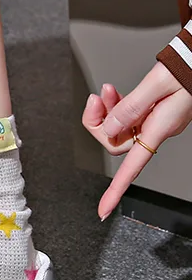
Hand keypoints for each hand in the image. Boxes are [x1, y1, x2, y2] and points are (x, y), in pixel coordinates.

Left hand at [82, 62, 191, 219]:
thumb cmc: (187, 68)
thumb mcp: (157, 83)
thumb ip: (131, 107)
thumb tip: (110, 127)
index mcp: (159, 128)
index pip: (132, 168)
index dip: (115, 190)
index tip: (102, 211)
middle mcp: (156, 129)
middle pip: (115, 141)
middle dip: (99, 121)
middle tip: (97, 97)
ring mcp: (154, 121)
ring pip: (117, 128)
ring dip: (105, 110)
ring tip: (106, 90)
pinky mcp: (152, 112)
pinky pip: (125, 116)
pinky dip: (115, 105)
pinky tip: (113, 93)